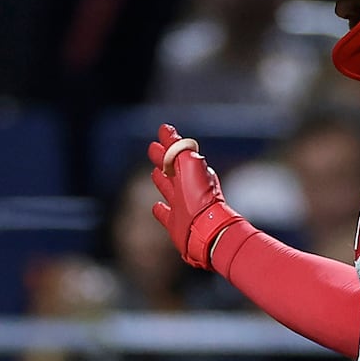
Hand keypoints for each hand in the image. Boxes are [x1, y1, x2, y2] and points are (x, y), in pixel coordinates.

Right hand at [147, 124, 246, 269]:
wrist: (206, 230)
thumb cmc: (200, 197)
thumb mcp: (191, 165)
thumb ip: (182, 150)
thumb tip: (174, 138)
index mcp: (192, 172)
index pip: (178, 152)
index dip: (170, 141)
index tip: (163, 129)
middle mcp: (188, 187)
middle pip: (172, 168)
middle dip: (163, 158)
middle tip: (153, 147)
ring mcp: (182, 205)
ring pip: (169, 188)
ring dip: (162, 179)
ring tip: (155, 172)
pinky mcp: (175, 224)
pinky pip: (166, 214)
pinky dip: (160, 210)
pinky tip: (156, 206)